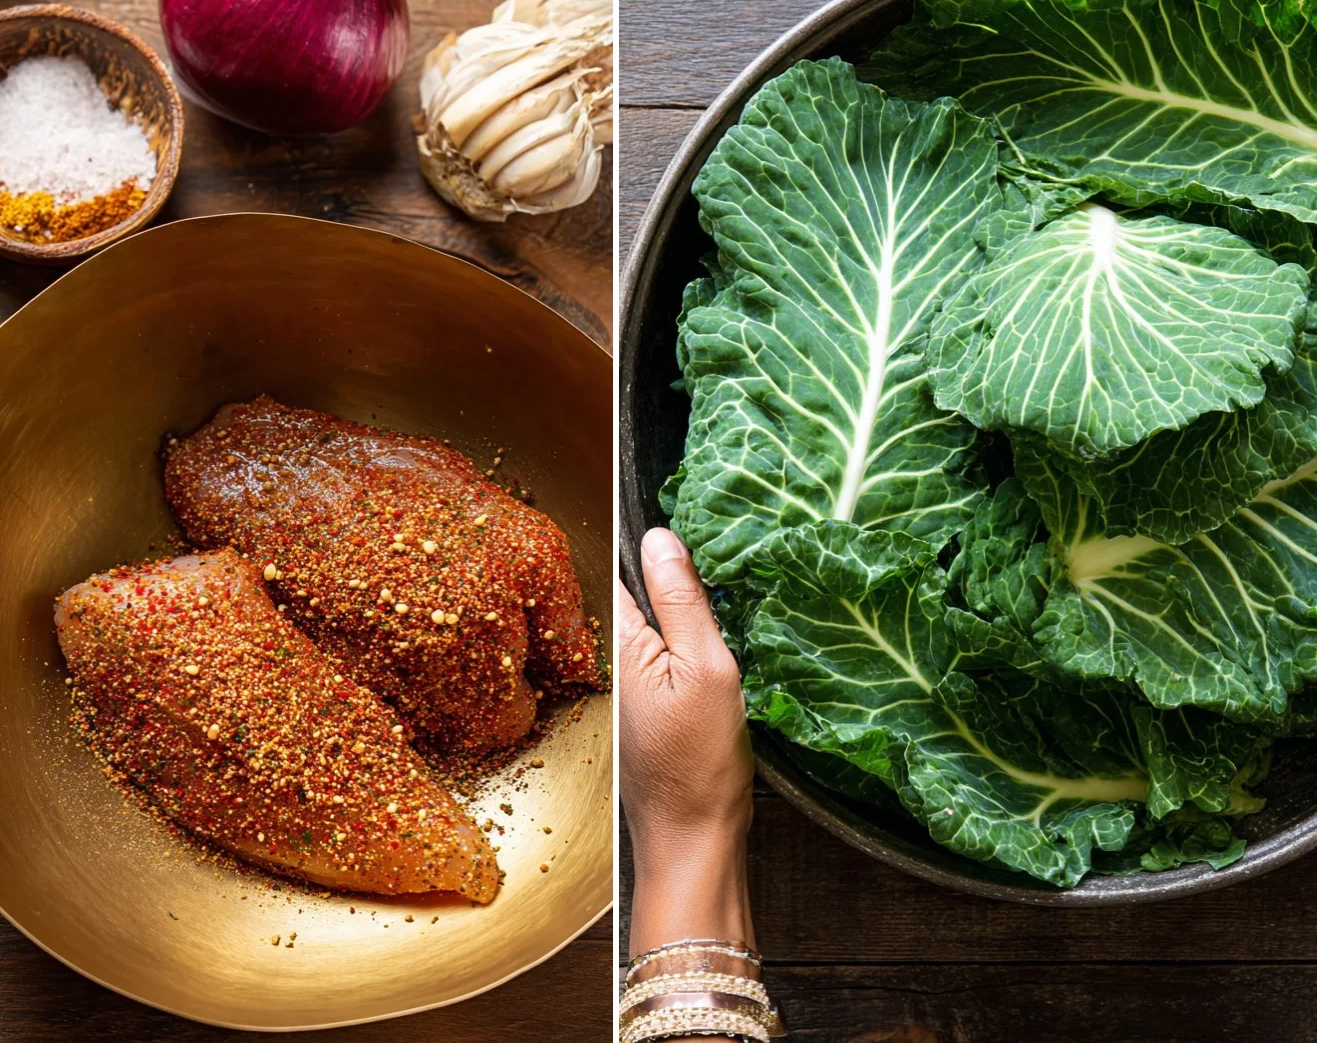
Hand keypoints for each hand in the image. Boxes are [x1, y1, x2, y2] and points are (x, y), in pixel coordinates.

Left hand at [619, 527, 755, 953]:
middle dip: (649, 549)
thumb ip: (683, 601)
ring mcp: (625, 683)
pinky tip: (706, 622)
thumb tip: (662, 537)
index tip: (641, 473)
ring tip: (702, 553)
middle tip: (684, 500)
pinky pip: (655, 646)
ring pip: (642, 615)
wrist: (693, 843)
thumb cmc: (699, 767)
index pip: (615, 559)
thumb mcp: (706, 669)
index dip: (632, 519)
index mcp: (618, 640)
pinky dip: (675, 627)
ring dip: (664, 588)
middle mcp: (611, 657)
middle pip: (627, 583)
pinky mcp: (644, 705)